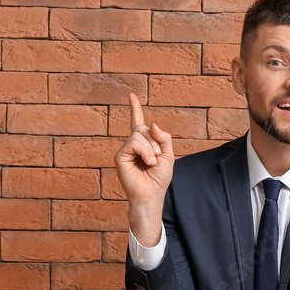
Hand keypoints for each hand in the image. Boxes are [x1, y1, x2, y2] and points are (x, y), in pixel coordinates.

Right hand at [114, 93, 174, 243]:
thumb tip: (152, 124)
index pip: (138, 122)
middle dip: (155, 141)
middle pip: (144, 128)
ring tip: (152, 162)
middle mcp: (132, 145)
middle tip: (157, 158)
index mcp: (144, 144)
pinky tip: (147, 163)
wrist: (152, 194)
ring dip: (151, 148)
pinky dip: (145, 151)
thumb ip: (164, 138)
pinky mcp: (120, 156)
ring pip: (139, 134)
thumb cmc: (159, 178)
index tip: (131, 96)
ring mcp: (125, 150)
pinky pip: (134, 142)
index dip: (135, 109)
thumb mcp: (169, 155)